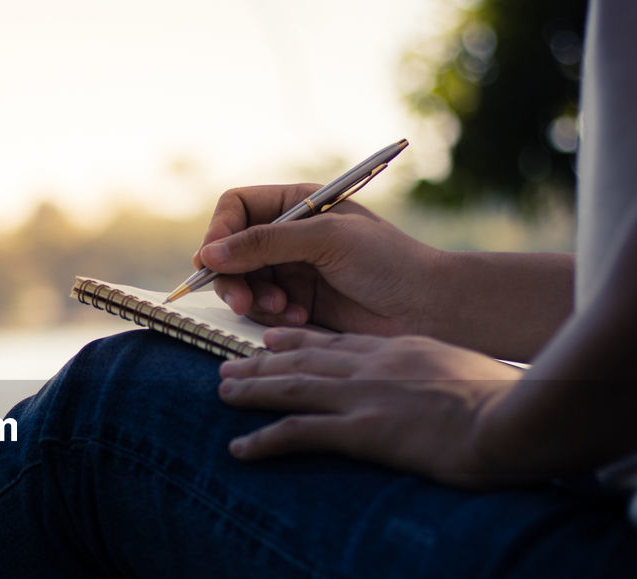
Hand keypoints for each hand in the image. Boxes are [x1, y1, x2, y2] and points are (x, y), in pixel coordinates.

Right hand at [194, 184, 445, 335]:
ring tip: (285, 310)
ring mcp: (292, 270)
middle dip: (234, 276)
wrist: (427, 308)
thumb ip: (265, 243)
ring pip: (242, 283)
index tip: (212, 261)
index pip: (237, 208)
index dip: (219, 232)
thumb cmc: (389, 263)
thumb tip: (209, 253)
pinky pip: (261, 309)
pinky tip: (300, 318)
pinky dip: (273, 317)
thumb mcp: (326, 240)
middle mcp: (290, 234)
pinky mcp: (297, 303)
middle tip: (244, 301)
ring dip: (256, 300)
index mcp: (299, 203)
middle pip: (231, 250)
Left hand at [217, 327, 523, 486]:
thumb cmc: (515, 404)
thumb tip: (456, 398)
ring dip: (252, 390)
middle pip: (307, 358)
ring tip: (222, 393)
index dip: (303, 341)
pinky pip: (300, 432)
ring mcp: (367, 395)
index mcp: (406, 349)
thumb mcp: (479, 378)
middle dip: (265, 362)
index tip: (275, 341)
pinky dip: (264, 439)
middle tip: (231, 365)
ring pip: (292, 386)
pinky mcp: (363, 430)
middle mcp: (378, 365)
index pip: (343, 342)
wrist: (519, 418)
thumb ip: (453, 381)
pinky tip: (238, 448)